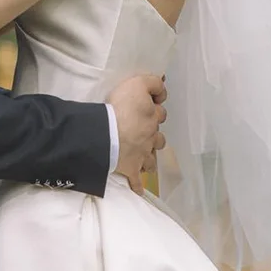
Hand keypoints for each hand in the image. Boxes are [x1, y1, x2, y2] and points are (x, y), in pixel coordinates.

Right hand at [107, 74, 166, 194]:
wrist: (107, 133)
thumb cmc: (121, 106)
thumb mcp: (137, 83)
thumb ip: (152, 83)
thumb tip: (162, 89)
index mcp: (152, 117)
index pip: (160, 112)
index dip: (155, 108)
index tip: (149, 107)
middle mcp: (151, 137)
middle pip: (159, 138)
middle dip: (154, 136)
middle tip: (144, 132)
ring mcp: (142, 154)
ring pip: (152, 159)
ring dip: (149, 158)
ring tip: (144, 157)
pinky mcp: (131, 168)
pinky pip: (136, 180)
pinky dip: (137, 184)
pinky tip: (138, 188)